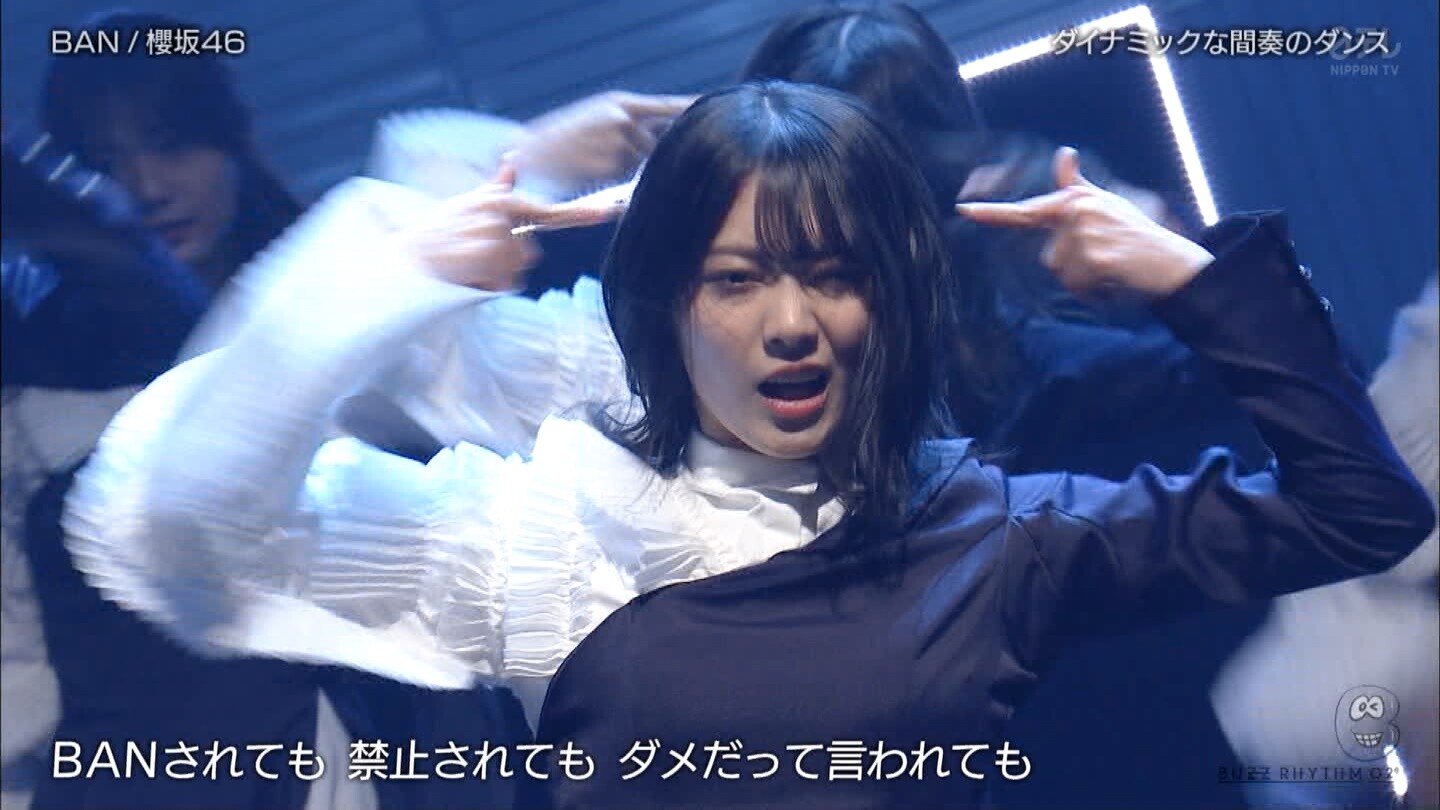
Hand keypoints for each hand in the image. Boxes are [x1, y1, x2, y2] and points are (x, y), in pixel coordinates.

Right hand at [393, 162, 618, 289]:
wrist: (402, 257)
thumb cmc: (433, 234)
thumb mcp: (463, 206)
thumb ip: (494, 190)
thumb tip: (510, 164)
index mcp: (498, 199)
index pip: (549, 209)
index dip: (584, 212)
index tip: (614, 209)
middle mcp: (499, 212)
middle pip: (529, 252)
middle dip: (505, 261)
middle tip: (470, 257)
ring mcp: (494, 234)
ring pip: (516, 268)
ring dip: (493, 275)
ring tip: (464, 264)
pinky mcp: (487, 256)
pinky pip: (504, 282)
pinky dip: (486, 285)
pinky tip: (463, 274)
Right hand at [513, 91, 695, 197]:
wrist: (524, 156)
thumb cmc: (561, 143)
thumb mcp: (596, 120)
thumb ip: (629, 128)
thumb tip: (665, 144)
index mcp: (622, 104)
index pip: (671, 108)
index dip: (694, 113)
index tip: (717, 116)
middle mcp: (626, 122)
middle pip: (666, 141)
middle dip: (669, 153)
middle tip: (672, 163)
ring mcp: (619, 147)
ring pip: (651, 166)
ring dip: (649, 175)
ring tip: (616, 178)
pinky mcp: (611, 173)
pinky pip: (635, 185)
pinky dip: (632, 190)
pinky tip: (608, 188)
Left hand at [957, 147, 1213, 297]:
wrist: (1171, 260)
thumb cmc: (1136, 233)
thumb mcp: (1105, 203)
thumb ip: (1075, 187)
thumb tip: (1063, 153)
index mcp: (1074, 201)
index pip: (1026, 210)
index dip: (992, 212)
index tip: (963, 208)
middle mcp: (1076, 213)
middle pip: (1048, 258)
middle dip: (1072, 267)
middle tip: (1106, 257)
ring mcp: (1085, 236)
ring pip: (1062, 275)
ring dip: (1083, 281)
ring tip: (1112, 268)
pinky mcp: (1095, 258)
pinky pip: (1078, 287)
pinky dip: (1094, 292)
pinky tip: (1115, 279)